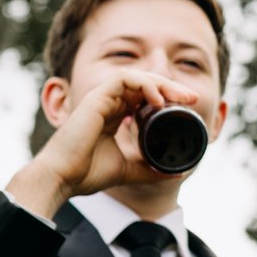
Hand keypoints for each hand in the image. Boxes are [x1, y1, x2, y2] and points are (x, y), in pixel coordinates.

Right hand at [6, 70, 203, 217]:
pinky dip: (144, 85)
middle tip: (192, 98)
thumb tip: (178, 172)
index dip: (168, 97)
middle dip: (171, 87)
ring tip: (179, 97)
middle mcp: (109, 103)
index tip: (189, 106)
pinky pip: (125, 79)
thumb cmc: (88, 174)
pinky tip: (157, 100)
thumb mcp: (129, 171)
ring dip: (161, 83)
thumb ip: (151, 169)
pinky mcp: (96, 97)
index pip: (145, 96)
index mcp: (115, 116)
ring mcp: (102, 98)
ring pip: (138, 77)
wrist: (64, 179)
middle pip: (145, 84)